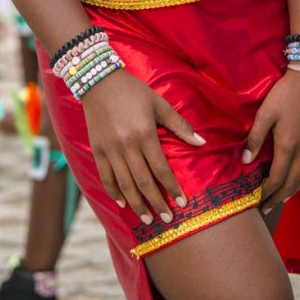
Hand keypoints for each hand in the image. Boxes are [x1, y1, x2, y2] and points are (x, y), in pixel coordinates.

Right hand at [81, 68, 205, 224]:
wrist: (99, 80)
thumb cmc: (133, 91)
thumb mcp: (159, 104)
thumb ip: (179, 125)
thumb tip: (201, 143)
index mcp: (144, 134)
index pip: (161, 169)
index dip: (172, 188)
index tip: (182, 203)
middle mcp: (126, 145)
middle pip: (143, 182)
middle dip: (157, 203)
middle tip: (167, 219)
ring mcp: (110, 150)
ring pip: (125, 185)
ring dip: (137, 204)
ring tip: (148, 219)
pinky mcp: (97, 150)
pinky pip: (106, 177)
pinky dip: (114, 193)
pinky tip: (123, 203)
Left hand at [242, 68, 299, 212]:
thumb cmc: (286, 92)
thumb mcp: (266, 112)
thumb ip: (255, 137)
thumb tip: (246, 161)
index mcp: (288, 146)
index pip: (276, 179)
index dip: (266, 193)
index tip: (257, 202)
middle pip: (292, 184)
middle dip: (278, 198)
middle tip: (266, 208)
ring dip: (291, 191)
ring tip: (280, 199)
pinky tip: (295, 177)